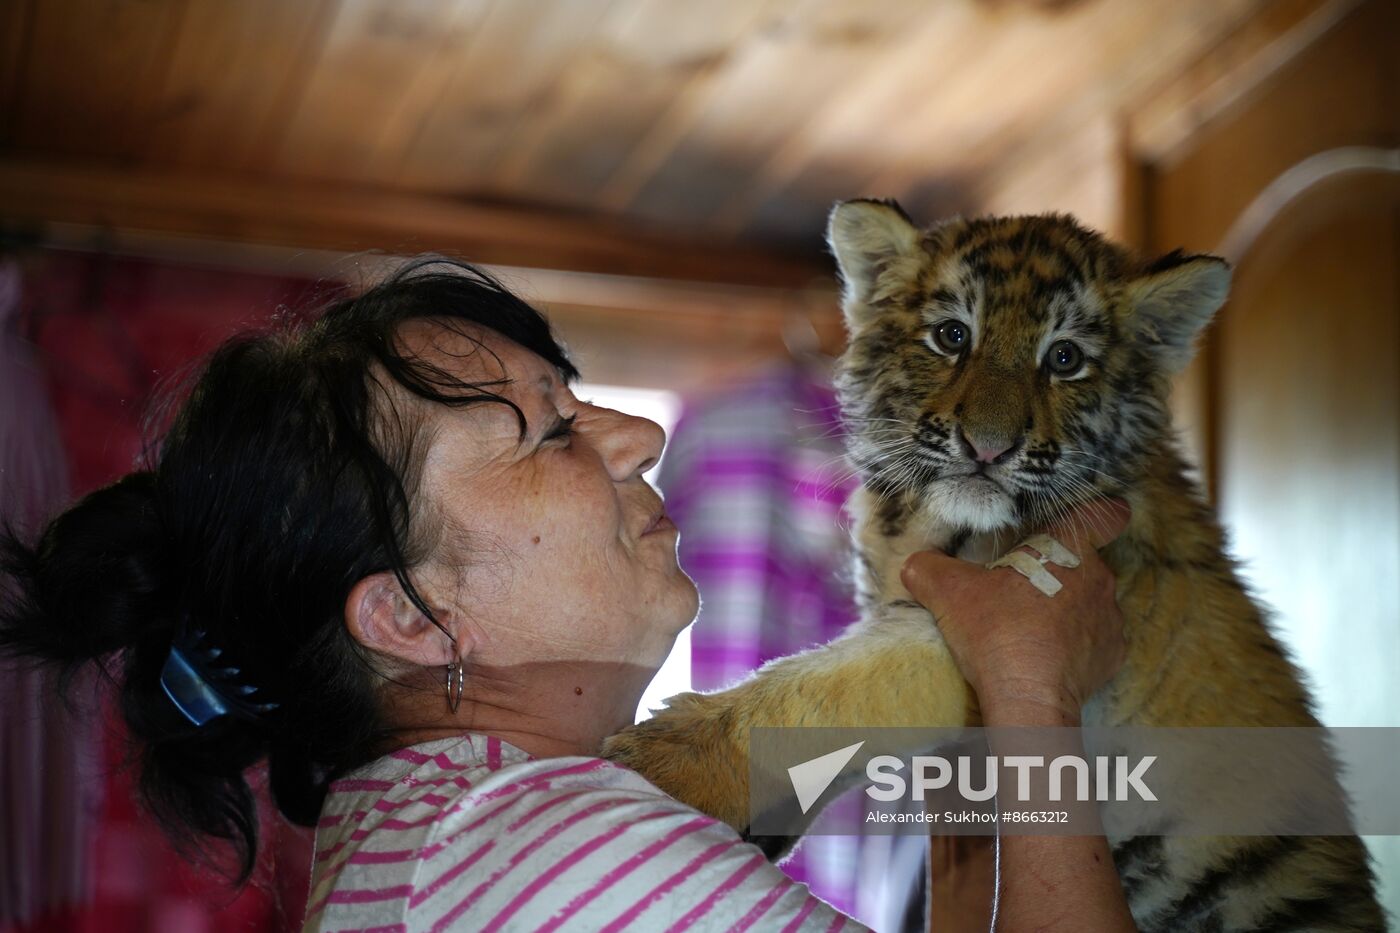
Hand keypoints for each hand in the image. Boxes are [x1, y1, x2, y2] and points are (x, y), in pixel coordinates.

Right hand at [900, 499, 1130, 724]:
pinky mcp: (1111, 657)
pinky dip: (1075, 645)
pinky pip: (1095, 641)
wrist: (1028, 698)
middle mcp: (1100, 580)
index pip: (1104, 515)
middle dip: (1058, 571)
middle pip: (1086, 563)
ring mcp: (1109, 621)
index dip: (1097, 514)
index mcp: (1069, 550)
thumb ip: (929, 568)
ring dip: (1067, 609)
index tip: (1079, 526)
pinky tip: (1047, 656)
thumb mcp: (948, 591)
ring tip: (1031, 627)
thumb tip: (916, 565)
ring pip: (1090, 602)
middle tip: (1021, 589)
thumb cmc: (997, 633)